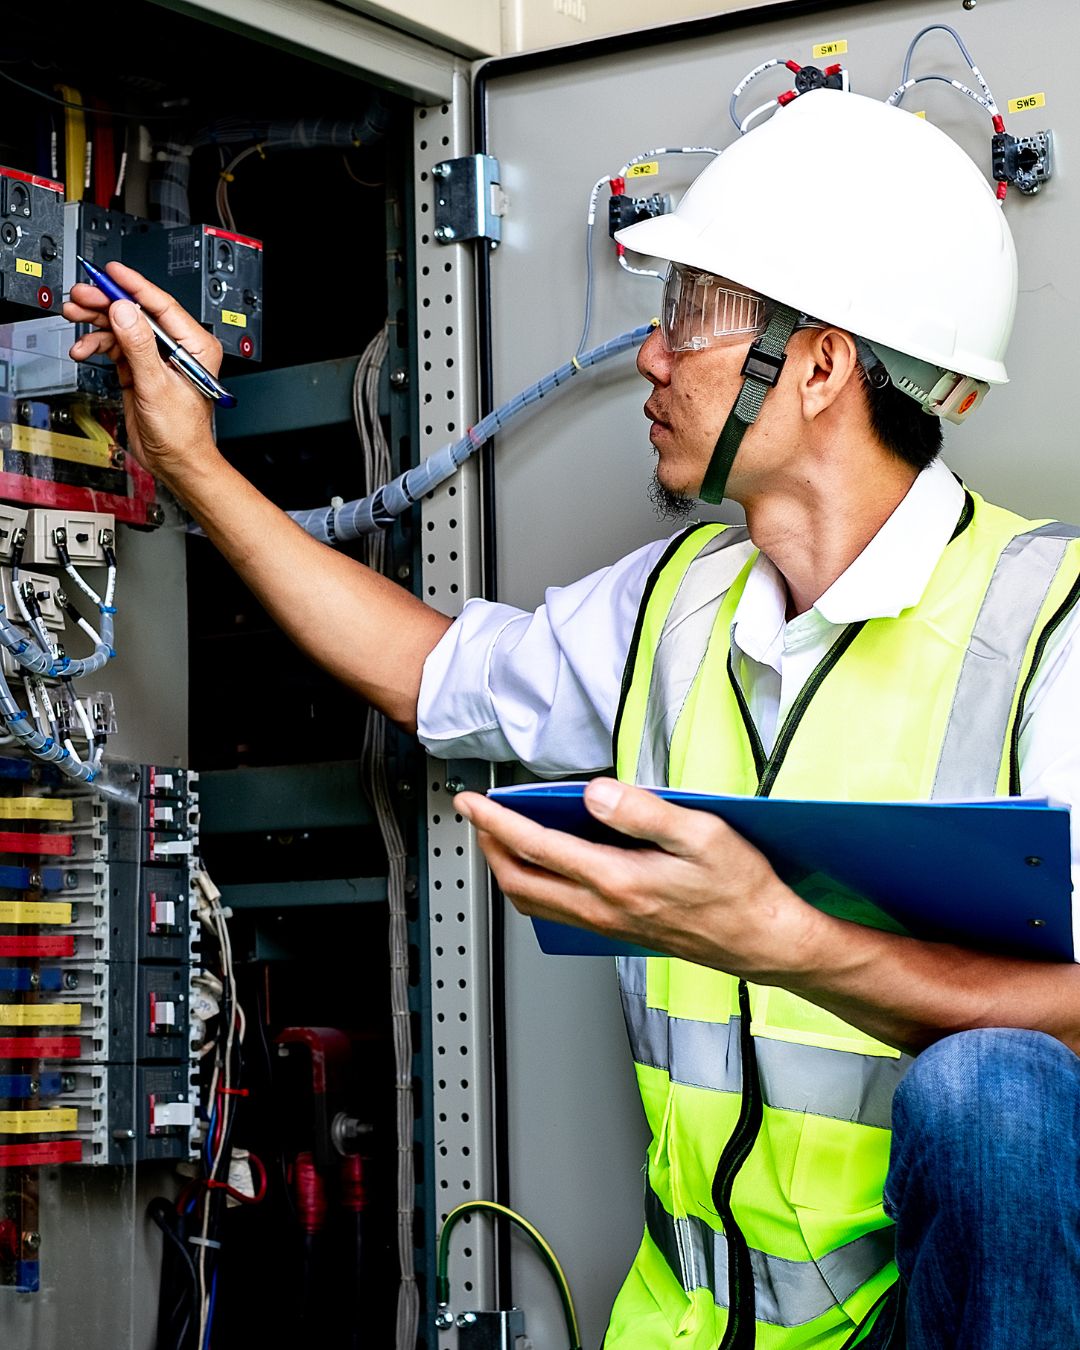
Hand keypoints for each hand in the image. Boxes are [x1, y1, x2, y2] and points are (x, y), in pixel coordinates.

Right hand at [63, 260, 222, 484]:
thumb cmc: (182, 433)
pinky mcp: (140, 368)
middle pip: (137, 312)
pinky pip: (115, 346)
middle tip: (80, 296)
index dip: (134, 286)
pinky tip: (84, 348)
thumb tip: (126, 312)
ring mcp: (156, 357)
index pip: (162, 305)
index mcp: (195, 345)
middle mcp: (176, 347)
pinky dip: (97, 345)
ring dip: (96, 323)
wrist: (176, 462)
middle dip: (106, 303)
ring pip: (122, 327)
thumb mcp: (158, 387)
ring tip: (75, 318)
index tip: (111, 272)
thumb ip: (140, 348)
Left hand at [455, 777, 824, 980]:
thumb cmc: (741, 889)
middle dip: (489, 847)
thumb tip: (594, 793)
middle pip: (520, 881)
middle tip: (477, 818)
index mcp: (618, 880)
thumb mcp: (702, 833)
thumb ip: (643, 811)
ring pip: (535, 901)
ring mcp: (608, 925)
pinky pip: (557, 912)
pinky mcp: (617, 931)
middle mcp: (604, 909)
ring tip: (501, 837)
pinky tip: (547, 866)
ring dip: (508, 869)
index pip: (537, 847)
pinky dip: (536, 886)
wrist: (764, 940)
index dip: (496, 821)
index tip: (472, 802)